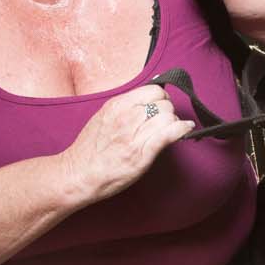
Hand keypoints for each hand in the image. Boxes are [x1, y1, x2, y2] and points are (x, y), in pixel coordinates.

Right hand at [61, 85, 194, 206]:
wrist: (78, 174)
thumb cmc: (90, 150)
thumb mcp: (104, 117)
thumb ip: (125, 107)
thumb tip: (148, 99)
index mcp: (117, 105)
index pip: (153, 90)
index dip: (161, 98)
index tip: (160, 107)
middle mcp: (126, 117)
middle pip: (164, 103)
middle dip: (168, 111)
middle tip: (163, 123)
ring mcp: (134, 135)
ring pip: (168, 116)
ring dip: (173, 123)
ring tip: (168, 131)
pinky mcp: (142, 154)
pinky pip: (169, 134)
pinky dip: (181, 130)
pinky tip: (186, 129)